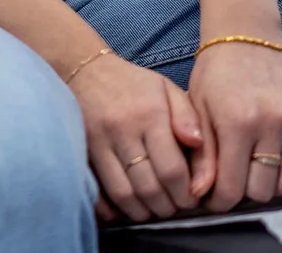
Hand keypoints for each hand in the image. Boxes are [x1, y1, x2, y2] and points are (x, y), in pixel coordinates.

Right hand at [69, 53, 215, 222]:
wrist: (85, 70)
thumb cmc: (133, 83)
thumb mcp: (166, 89)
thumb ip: (187, 117)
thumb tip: (198, 144)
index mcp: (150, 116)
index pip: (172, 170)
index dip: (184, 193)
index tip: (191, 199)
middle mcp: (124, 131)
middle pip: (149, 187)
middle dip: (166, 206)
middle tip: (174, 207)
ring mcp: (99, 143)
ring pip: (123, 193)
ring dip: (142, 211)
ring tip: (153, 209)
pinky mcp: (83, 151)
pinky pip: (97, 189)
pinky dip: (112, 207)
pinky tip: (125, 209)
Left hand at [187, 42, 281, 210]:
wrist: (248, 35)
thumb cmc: (216, 74)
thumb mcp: (198, 110)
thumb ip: (202, 155)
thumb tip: (200, 194)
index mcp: (236, 122)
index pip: (233, 188)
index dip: (222, 202)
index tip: (217, 200)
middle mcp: (271, 122)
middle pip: (264, 191)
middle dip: (246, 194)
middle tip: (239, 184)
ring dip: (275, 188)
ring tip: (261, 176)